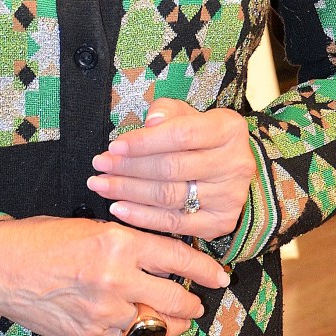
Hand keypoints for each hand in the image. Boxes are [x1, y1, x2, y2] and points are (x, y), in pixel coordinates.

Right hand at [0, 214, 228, 335]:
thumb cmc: (38, 239)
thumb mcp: (89, 227)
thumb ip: (127, 244)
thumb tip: (161, 260)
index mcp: (118, 242)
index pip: (178, 258)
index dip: (205, 269)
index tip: (220, 276)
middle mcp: (116, 278)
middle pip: (177, 299)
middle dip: (193, 303)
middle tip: (196, 301)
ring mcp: (103, 312)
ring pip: (159, 327)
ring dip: (174, 326)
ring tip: (178, 320)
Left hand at [87, 100, 254, 243]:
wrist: (228, 168)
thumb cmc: (199, 137)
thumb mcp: (187, 114)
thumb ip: (168, 112)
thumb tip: (150, 123)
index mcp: (229, 130)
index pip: (181, 135)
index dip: (144, 142)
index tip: (114, 146)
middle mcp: (235, 164)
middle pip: (171, 168)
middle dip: (129, 167)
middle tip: (100, 166)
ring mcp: (229, 197)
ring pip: (169, 196)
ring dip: (128, 191)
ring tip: (101, 185)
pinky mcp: (220, 223)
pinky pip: (174, 223)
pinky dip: (142, 217)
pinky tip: (118, 208)